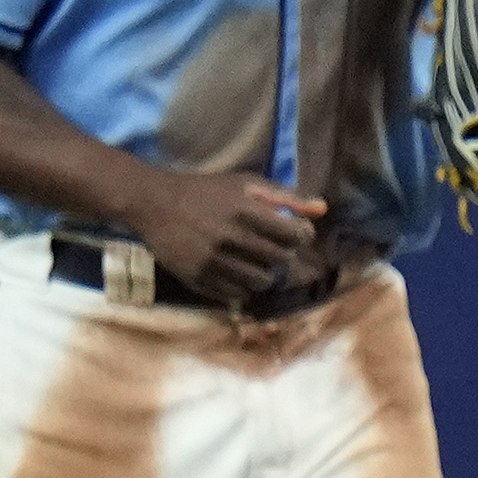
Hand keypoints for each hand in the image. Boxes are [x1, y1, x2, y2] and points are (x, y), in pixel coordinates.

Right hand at [125, 170, 327, 304]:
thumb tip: (323, 209)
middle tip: (274, 245)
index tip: (295, 232)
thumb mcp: (246, 183)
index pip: (294, 235)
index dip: (301, 235)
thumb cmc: (206, 191)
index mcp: (246, 211)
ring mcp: (213, 261)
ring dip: (266, 273)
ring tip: (256, 260)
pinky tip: (237, 270)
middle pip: (281, 260)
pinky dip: (243, 286)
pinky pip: (236, 294)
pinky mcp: (198, 278)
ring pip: (261, 282)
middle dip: (284, 253)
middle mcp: (231, 238)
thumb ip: (286, 196)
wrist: (154, 203)